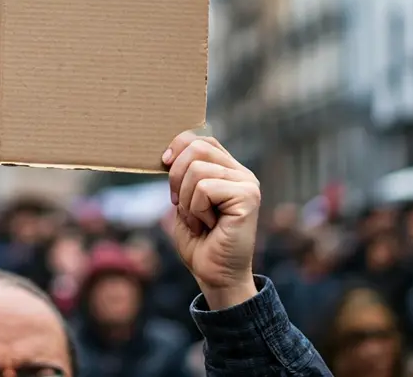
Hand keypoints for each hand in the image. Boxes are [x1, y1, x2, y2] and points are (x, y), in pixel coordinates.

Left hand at [163, 133, 259, 308]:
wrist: (214, 274)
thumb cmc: (199, 241)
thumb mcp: (183, 201)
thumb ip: (183, 174)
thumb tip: (169, 152)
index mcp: (228, 170)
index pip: (201, 139)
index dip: (178, 148)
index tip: (164, 166)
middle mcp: (241, 173)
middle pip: (197, 147)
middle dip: (176, 176)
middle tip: (180, 204)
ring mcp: (248, 184)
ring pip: (197, 170)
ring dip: (186, 201)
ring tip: (199, 220)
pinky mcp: (248, 197)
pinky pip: (204, 189)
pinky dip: (196, 210)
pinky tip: (209, 226)